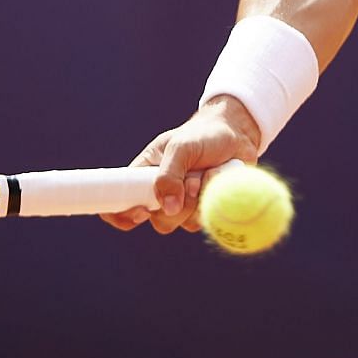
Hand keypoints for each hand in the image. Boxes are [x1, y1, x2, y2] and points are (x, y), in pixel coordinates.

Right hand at [99, 96, 261, 233]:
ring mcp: (184, 203)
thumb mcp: (182, 147)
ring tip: (205, 174)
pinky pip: (206, 220)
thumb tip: (167, 208)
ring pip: (183, 223)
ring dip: (197, 201)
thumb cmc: (203, 135)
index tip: (142, 212)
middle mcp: (161, 193)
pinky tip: (218, 180)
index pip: (119, 201)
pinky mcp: (205, 208)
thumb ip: (169, 174)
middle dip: (176, 205)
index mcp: (144, 175)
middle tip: (191, 180)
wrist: (237, 134)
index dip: (123, 215)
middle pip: (158, 220)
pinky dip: (214, 201)